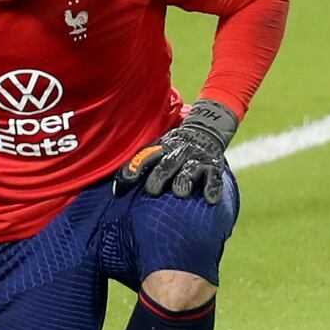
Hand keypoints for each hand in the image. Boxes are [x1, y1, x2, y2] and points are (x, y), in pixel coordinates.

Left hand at [113, 99, 238, 204]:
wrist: (205, 130)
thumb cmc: (173, 150)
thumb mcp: (156, 151)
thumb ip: (137, 168)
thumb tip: (116, 192)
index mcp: (161, 148)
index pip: (145, 157)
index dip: (135, 169)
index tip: (127, 182)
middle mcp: (179, 152)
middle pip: (168, 164)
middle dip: (160, 176)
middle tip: (152, 191)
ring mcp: (197, 159)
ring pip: (190, 169)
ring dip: (184, 180)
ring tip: (180, 192)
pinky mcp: (213, 166)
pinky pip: (214, 177)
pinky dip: (212, 187)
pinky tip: (209, 199)